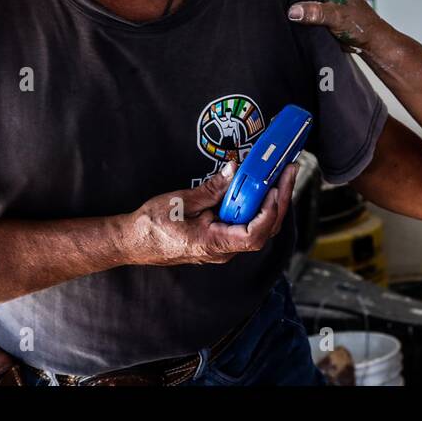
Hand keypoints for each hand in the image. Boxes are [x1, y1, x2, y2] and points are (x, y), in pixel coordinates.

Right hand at [121, 161, 297, 266]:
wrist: (134, 241)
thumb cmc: (152, 225)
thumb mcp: (181, 202)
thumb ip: (211, 189)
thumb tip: (235, 170)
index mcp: (213, 244)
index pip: (253, 236)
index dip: (268, 214)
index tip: (273, 191)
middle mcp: (223, 250)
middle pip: (263, 230)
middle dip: (280, 200)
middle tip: (288, 171)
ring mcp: (223, 245)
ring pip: (258, 227)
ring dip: (272, 201)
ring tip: (280, 174)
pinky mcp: (221, 237)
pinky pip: (246, 223)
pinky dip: (257, 205)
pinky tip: (261, 186)